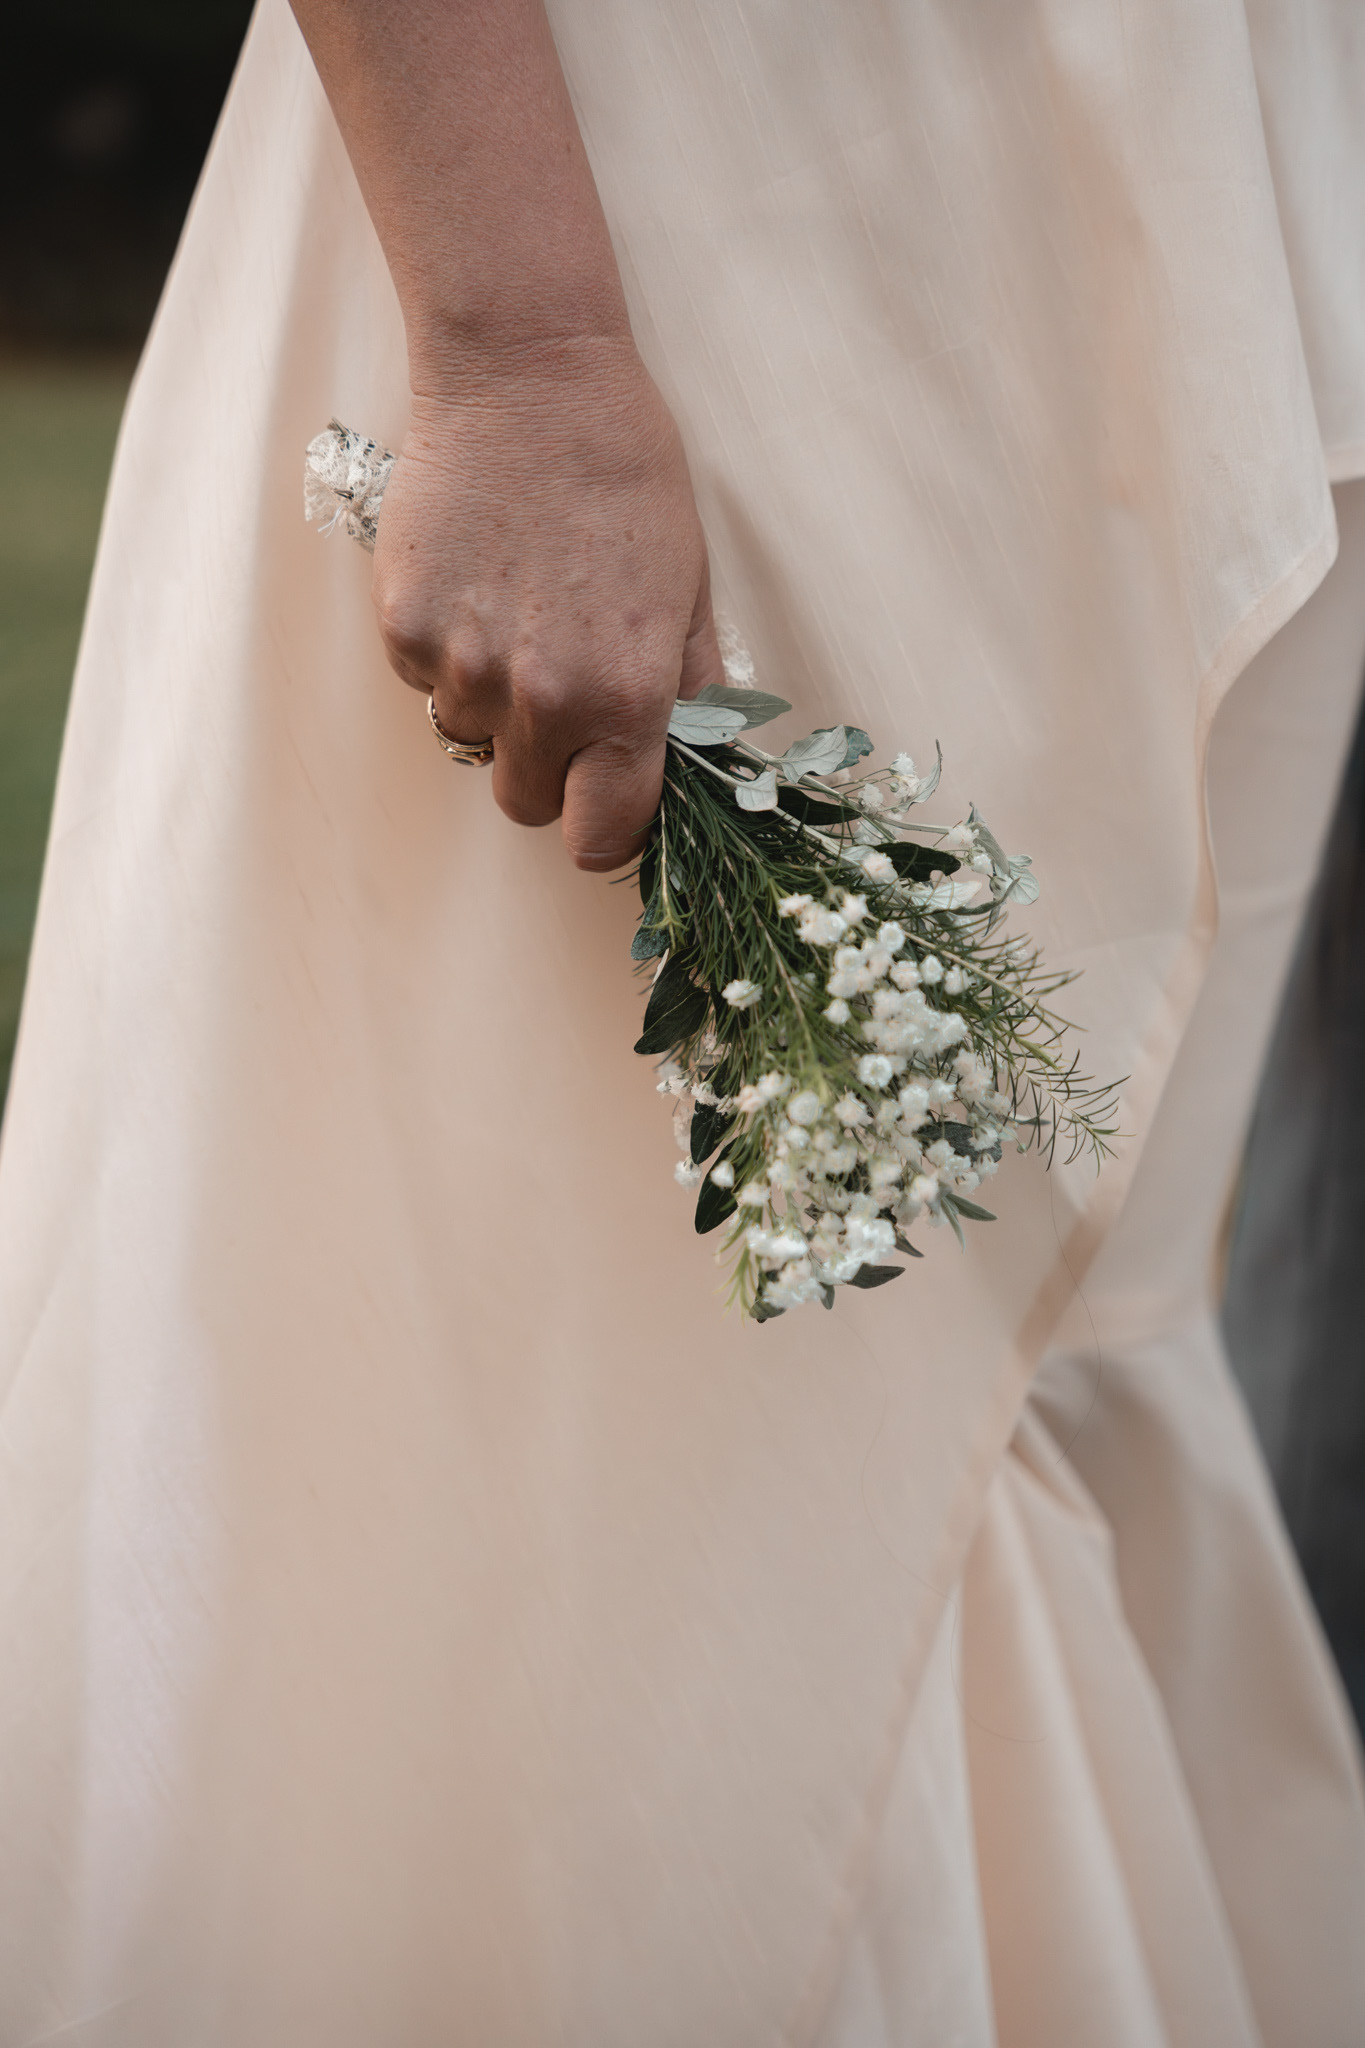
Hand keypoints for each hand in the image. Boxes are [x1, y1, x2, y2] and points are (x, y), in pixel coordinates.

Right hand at [371, 340, 724, 869]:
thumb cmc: (625, 475)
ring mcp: (463, 666)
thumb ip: (687, 694)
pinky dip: (445, 651)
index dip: (602, 829)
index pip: (599, 837)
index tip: (602, 801)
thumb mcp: (689, 589)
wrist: (528, 377)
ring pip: (469, 738)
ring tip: (517, 611)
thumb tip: (688, 768)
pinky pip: (423, 681)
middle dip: (546, 769)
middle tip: (561, 694)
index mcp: (625, 699)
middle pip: (524, 803)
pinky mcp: (403, 627)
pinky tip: (476, 579)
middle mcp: (542, 699)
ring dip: (492, 702)